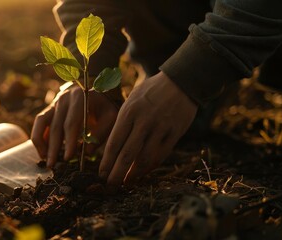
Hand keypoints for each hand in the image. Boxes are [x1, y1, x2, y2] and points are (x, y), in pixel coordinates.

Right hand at [31, 83, 118, 167]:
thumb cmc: (105, 108)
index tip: (68, 158)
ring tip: (44, 159)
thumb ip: (100, 133)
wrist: (97, 93)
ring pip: (42, 122)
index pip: (72, 123)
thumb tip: (86, 152)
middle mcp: (64, 98)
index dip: (69, 142)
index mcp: (80, 98)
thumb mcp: (110, 117)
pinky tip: (43, 152)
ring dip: (41, 142)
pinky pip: (40, 122)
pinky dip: (39, 137)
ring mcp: (55, 102)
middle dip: (53, 147)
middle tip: (52, 165)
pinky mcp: (49, 108)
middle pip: (56, 125)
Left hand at [99, 71, 197, 185]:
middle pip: (126, 154)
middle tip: (109, 186)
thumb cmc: (151, 91)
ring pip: (144, 159)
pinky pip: (161, 155)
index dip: (106, 162)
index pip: (114, 143)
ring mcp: (160, 128)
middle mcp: (143, 121)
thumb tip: (111, 149)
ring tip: (125, 183)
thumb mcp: (131, 100)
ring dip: (133, 174)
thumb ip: (123, 122)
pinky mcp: (175, 133)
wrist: (181, 81)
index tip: (100, 174)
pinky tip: (142, 173)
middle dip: (116, 174)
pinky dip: (150, 167)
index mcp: (128, 112)